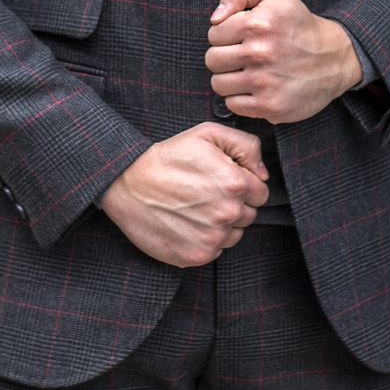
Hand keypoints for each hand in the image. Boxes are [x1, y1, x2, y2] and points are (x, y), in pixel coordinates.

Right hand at [98, 122, 269, 267]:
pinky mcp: (196, 256)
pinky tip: (187, 222)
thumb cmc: (168, 157)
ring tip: (195, 207)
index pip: (261, 192)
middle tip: (206, 192)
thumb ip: (246, 146)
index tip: (223, 180)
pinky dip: (205, 239)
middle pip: (250, 214)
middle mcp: (227, 213)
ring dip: (222, 223)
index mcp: (234, 183)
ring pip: (234, 234)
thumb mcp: (207, 134)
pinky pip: (215, 250)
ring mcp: (212, 238)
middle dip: (234, 204)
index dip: (244, 184)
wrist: (127, 184)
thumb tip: (262, 174)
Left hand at [204, 0, 362, 124]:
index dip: (226, 34)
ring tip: (249, 71)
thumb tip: (215, 18)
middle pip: (212, 60)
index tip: (243, 36)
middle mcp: (260, 53)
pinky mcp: (270, 106)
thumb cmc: (298, 23)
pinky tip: (256, 87)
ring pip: (219, 84)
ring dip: (230, 78)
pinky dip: (240, 98)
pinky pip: (233, 104)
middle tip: (244, 55)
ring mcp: (265, 82)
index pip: (214, 33)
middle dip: (225, 56)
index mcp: (257, 23)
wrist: (334, 57)